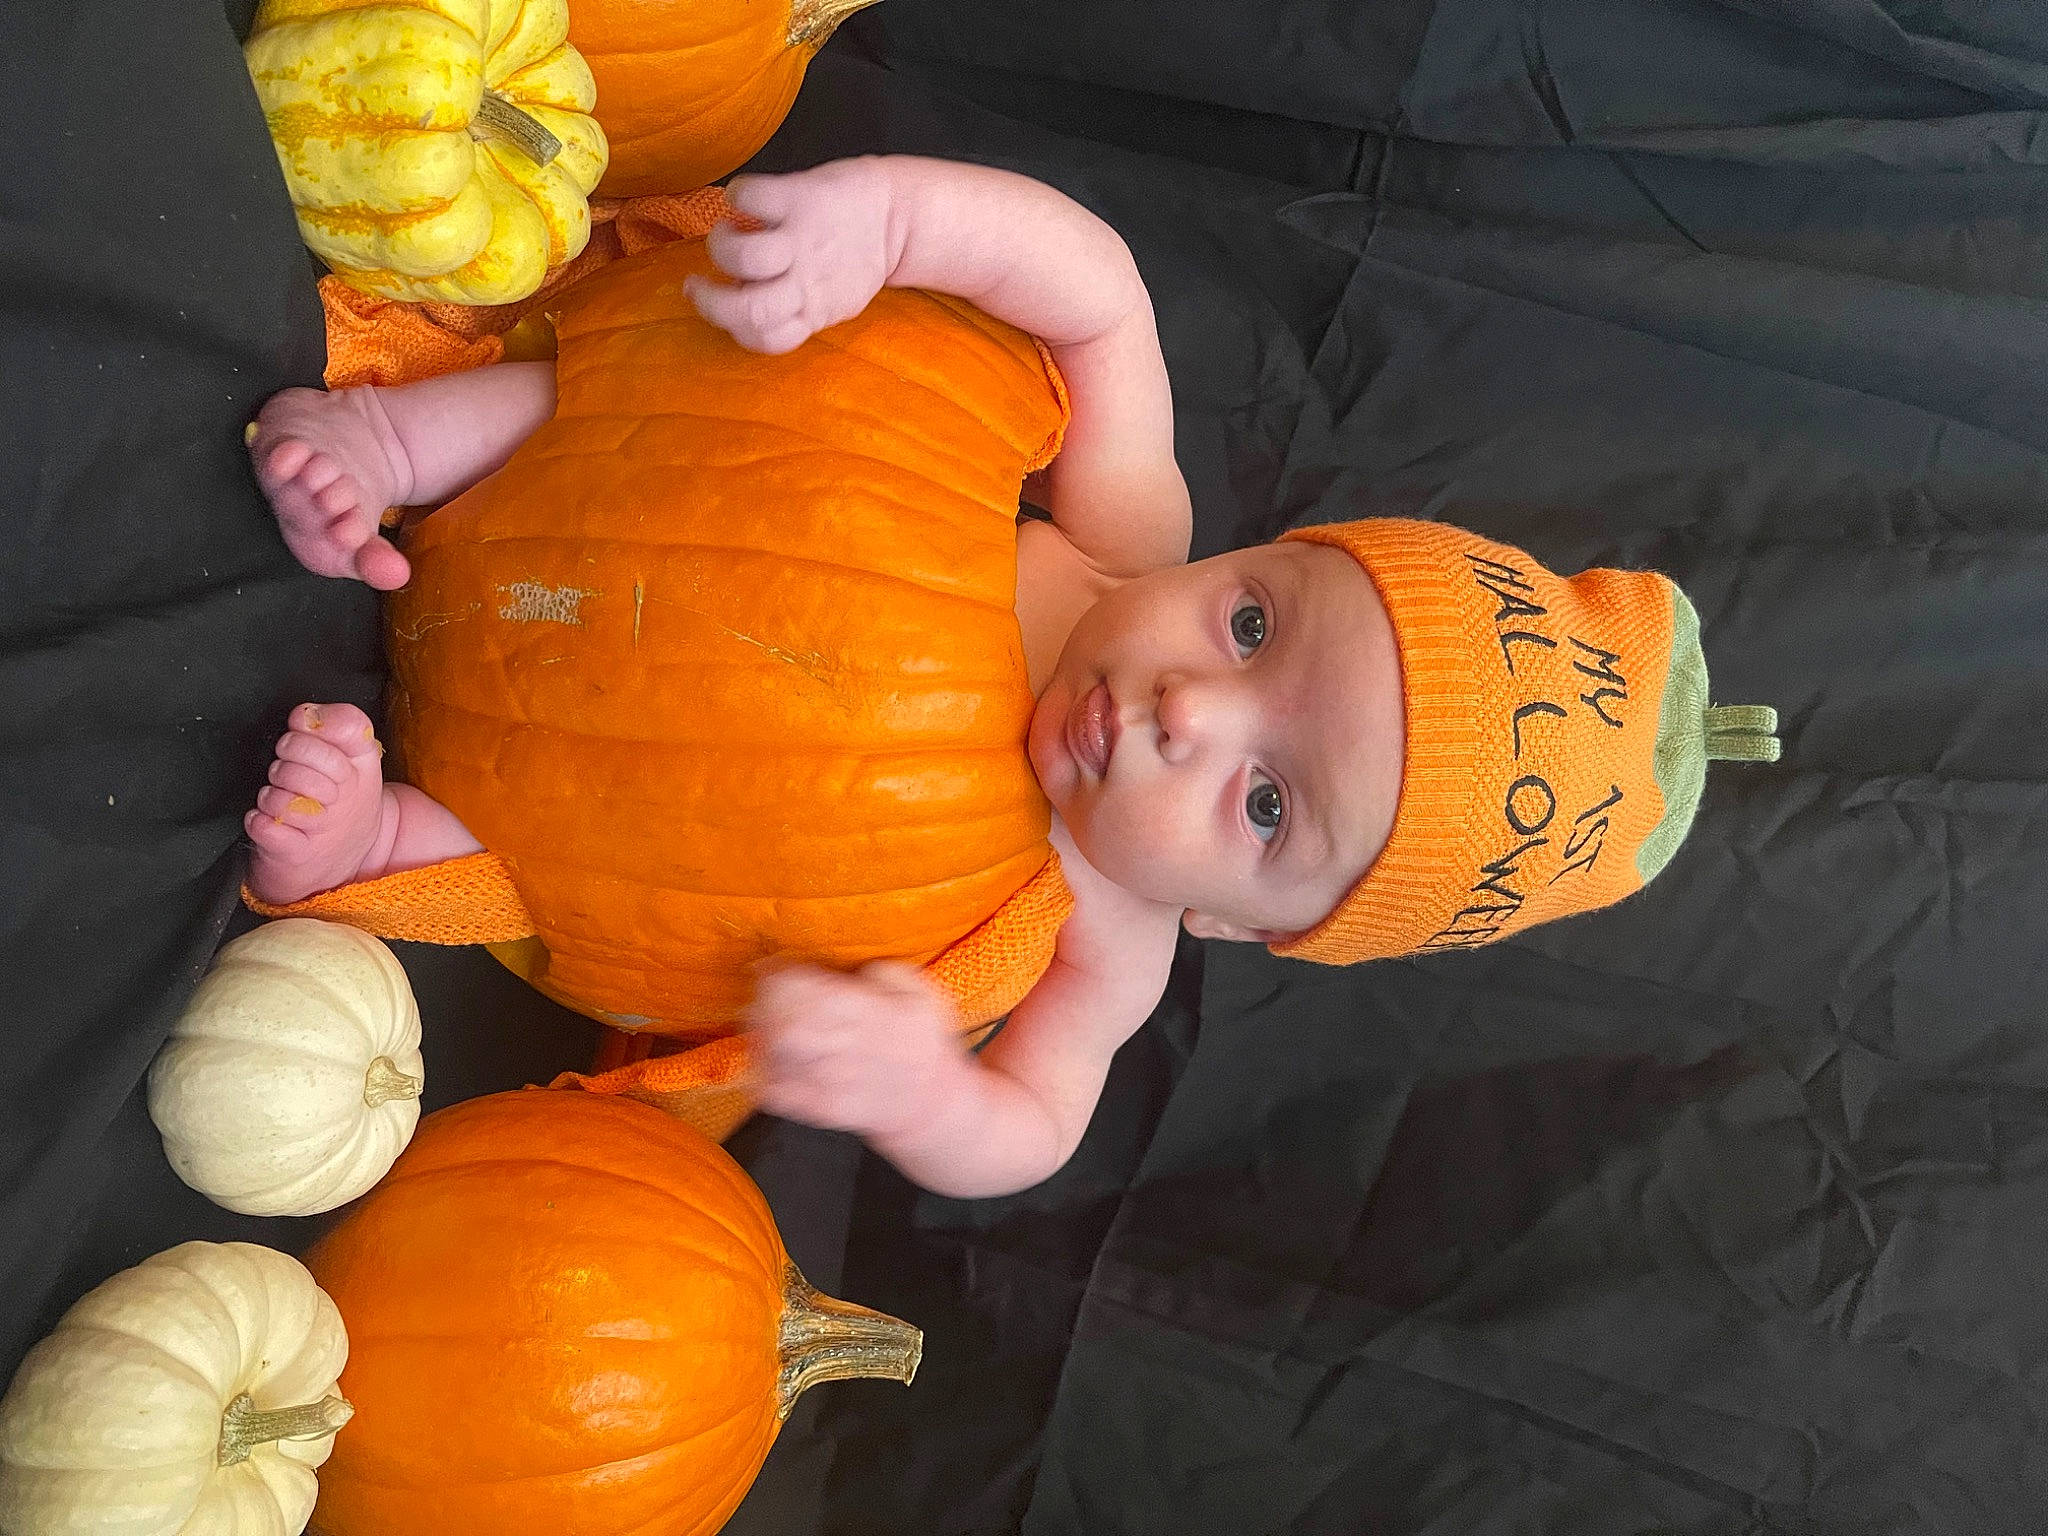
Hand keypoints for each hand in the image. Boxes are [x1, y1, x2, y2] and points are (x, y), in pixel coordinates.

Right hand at [685, 160, 898, 354]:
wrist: (900, 214)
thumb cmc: (854, 257)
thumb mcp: (832, 298)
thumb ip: (793, 304)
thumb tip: (737, 294)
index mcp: (812, 310)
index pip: (764, 338)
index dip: (731, 327)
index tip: (718, 305)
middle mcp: (806, 281)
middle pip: (749, 310)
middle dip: (709, 301)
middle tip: (695, 283)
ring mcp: (803, 240)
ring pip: (747, 258)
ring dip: (722, 247)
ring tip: (724, 235)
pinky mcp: (801, 197)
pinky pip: (751, 197)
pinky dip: (735, 195)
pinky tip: (741, 198)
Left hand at [744, 961, 964, 1139]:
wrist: (928, 1105)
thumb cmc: (924, 1043)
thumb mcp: (921, 992)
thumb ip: (884, 972)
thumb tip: (849, 968)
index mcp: (863, 1012)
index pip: (801, 986)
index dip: (778, 971)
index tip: (774, 966)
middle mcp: (840, 1046)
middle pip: (779, 1017)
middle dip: (765, 999)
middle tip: (765, 992)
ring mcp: (825, 1081)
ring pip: (771, 1052)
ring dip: (759, 1030)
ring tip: (763, 1018)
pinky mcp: (816, 1108)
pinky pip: (772, 1089)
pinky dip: (760, 1069)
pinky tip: (766, 1054)